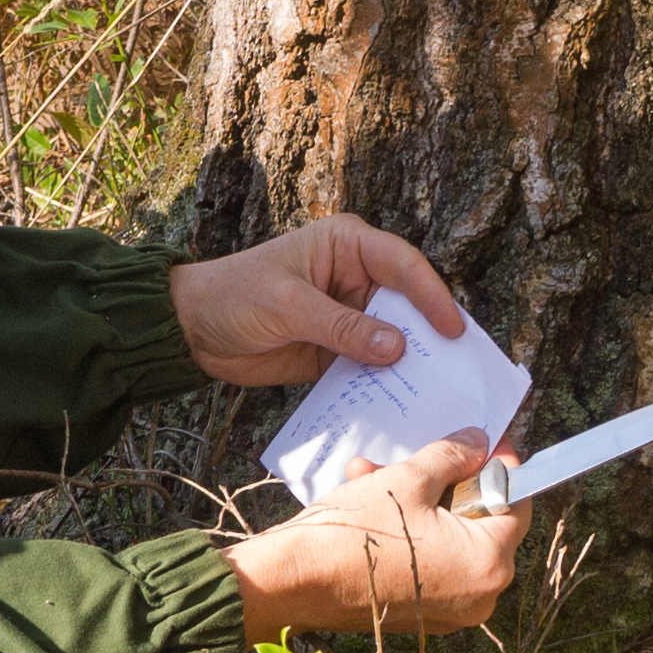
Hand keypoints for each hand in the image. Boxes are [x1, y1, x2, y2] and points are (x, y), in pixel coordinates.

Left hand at [168, 217, 469, 387]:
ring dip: (411, 365)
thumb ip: (341, 327)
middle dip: (430, 335)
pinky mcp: (338, 352)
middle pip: (409, 305)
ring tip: (439, 393)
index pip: (403, 265)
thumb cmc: (235, 295)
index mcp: (347, 245)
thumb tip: (397, 347)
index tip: (452, 329)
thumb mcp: (288, 305)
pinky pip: (371, 368)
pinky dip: (384, 385)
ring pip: (395, 340)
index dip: (431, 296)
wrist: (192, 330)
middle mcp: (357, 278)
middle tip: (460, 368)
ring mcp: (351, 317)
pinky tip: (402, 406)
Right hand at [223, 433, 528, 642]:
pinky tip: (369, 502)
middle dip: (448, 484)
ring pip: (448, 540)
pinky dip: (408, 533)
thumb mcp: (408, 479)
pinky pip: (428, 563)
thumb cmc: (353, 534)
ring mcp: (449, 612)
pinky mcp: (418, 615)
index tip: (484, 444)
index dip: (500, 467)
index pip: (516, 504)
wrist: (293, 584)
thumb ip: (452, 457)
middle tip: (424, 457)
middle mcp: (479, 597)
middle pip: (481, 523)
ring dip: (418, 503)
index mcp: (489, 563)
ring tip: (375, 472)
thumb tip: (477, 442)